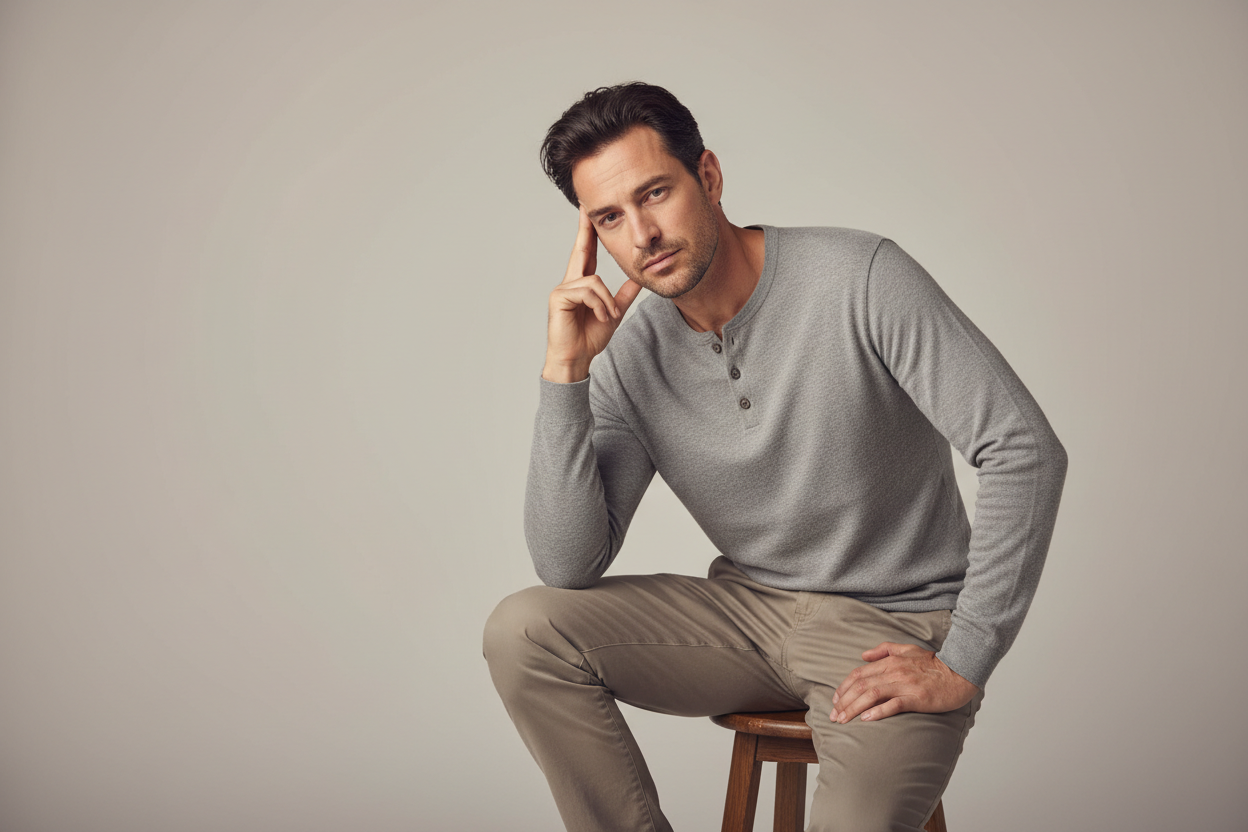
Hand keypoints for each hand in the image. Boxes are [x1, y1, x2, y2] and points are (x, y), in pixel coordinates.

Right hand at [542, 207, 643, 382]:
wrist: (575, 359)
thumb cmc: (589, 338)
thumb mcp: (614, 312)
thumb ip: (624, 295)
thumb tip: (639, 279)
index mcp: (583, 284)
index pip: (587, 253)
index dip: (589, 233)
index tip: (589, 214)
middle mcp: (570, 282)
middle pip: (580, 250)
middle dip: (585, 229)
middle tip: (587, 207)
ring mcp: (563, 289)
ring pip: (594, 280)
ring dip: (606, 301)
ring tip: (608, 316)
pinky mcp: (559, 298)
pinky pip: (588, 291)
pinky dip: (599, 305)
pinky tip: (600, 317)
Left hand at [829, 642, 978, 723]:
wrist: (959, 673)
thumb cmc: (933, 663)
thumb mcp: (907, 649)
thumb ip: (884, 650)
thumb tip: (863, 655)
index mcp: (890, 662)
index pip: (859, 674)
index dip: (844, 687)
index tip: (835, 700)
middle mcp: (894, 672)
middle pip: (861, 686)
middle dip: (844, 701)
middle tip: (834, 716)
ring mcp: (905, 685)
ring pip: (872, 695)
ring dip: (854, 708)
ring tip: (843, 720)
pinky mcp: (916, 698)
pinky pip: (893, 705)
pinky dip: (878, 712)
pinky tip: (866, 719)